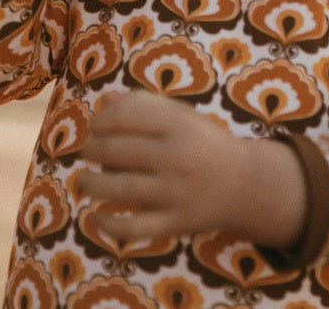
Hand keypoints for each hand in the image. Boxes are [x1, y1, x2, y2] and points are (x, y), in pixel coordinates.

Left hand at [79, 91, 305, 246]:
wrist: (246, 183)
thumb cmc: (206, 144)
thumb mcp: (185, 117)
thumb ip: (147, 105)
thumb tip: (105, 100)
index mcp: (181, 125)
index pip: (127, 117)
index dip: (101, 120)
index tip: (94, 125)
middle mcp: (178, 156)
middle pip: (118, 151)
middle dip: (93, 149)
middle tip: (87, 150)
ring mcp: (177, 192)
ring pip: (120, 189)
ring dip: (91, 184)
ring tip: (83, 181)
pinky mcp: (176, 223)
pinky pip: (133, 228)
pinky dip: (108, 224)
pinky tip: (96, 216)